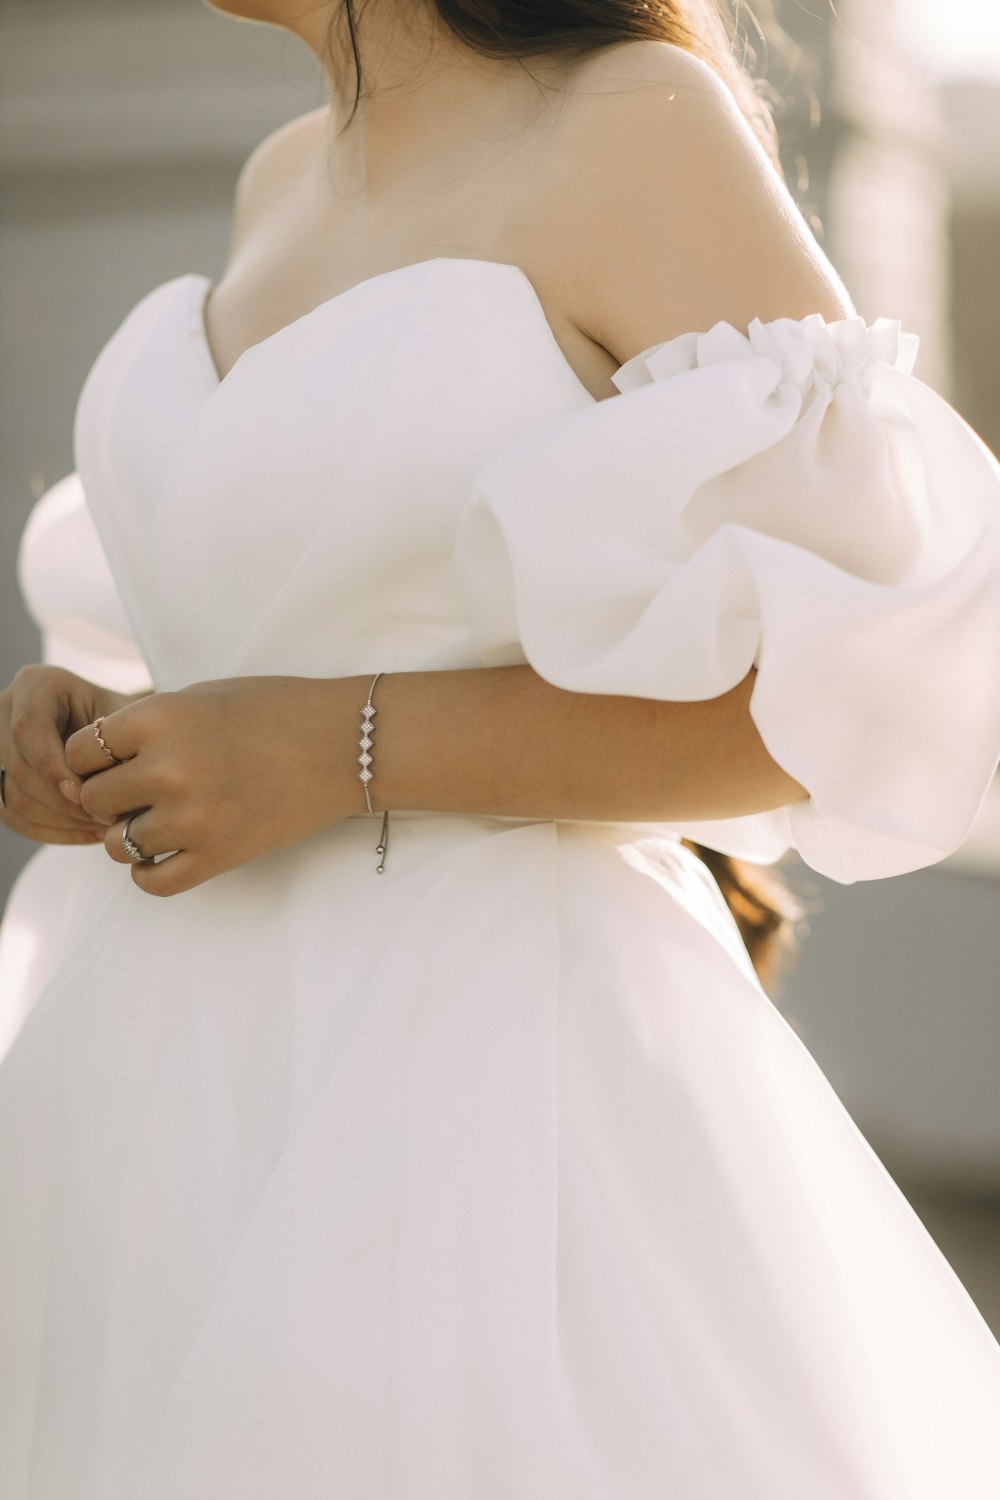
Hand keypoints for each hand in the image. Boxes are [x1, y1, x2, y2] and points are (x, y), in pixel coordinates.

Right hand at [0, 664, 138, 845]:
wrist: (123, 734)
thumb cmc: (130, 722)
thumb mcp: (128, 721)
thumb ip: (111, 747)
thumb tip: (91, 792)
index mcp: (37, 685)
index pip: (29, 729)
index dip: (53, 767)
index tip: (86, 794)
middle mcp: (8, 710)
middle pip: (19, 767)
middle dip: (62, 801)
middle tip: (106, 819)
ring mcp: (0, 747)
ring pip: (13, 797)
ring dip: (61, 820)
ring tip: (105, 827)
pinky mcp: (3, 779)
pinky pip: (15, 817)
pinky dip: (53, 831)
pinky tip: (90, 833)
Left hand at [64, 675, 360, 896]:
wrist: (344, 745)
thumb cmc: (274, 711)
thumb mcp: (200, 697)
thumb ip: (145, 726)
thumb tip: (96, 763)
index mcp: (158, 719)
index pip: (79, 752)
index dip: (92, 757)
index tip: (118, 758)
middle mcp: (168, 769)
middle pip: (94, 799)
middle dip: (110, 796)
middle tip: (139, 791)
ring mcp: (193, 818)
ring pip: (117, 844)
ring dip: (128, 835)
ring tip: (156, 821)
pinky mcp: (219, 856)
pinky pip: (153, 882)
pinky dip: (147, 873)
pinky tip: (163, 854)